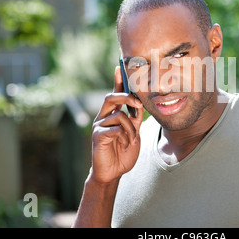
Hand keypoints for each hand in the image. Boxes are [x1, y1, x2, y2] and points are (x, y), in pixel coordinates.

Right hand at [89, 66, 143, 184]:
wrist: (114, 172)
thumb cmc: (123, 152)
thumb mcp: (134, 133)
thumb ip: (135, 119)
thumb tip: (140, 103)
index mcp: (113, 114)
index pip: (115, 93)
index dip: (117, 80)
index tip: (120, 66)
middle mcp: (104, 117)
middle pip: (111, 97)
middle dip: (125, 96)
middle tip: (138, 102)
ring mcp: (99, 126)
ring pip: (117, 115)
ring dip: (131, 127)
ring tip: (133, 139)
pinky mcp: (97, 136)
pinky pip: (115, 128)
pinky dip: (125, 136)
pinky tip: (126, 144)